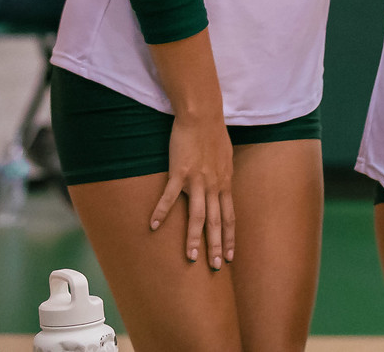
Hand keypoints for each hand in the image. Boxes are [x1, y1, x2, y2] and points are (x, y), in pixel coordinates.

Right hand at [153, 110, 234, 267]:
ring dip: (194, 238)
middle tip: (216, 267)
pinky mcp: (180, 172)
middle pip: (216, 222)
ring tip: (192, 257)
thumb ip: (224, 176)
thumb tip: (223, 186)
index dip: (230, 237)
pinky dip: (161, 211)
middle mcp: (214, 185)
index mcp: (224, 183)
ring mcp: (197, 180)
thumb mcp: (226, 158)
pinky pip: (170, 196)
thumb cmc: (213, 135)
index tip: (230, 256)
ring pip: (198, 215)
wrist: (202, 115)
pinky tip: (153, 226)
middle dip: (217, 246)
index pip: (229, 217)